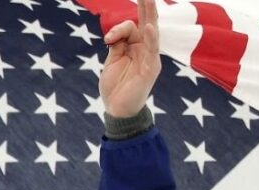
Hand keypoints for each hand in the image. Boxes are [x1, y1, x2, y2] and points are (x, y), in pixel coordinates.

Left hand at [99, 0, 160, 117]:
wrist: (118, 110)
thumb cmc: (116, 86)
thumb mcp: (112, 60)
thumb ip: (117, 44)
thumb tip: (116, 33)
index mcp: (135, 47)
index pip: (132, 26)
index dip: (119, 28)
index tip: (107, 41)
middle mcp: (145, 50)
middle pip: (147, 22)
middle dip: (145, 5)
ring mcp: (150, 59)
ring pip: (150, 32)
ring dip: (149, 14)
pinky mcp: (150, 70)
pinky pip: (152, 51)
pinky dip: (150, 39)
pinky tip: (148, 28)